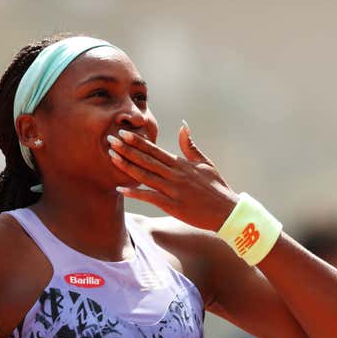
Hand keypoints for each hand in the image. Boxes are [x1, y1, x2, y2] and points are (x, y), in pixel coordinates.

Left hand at [108, 122, 239, 230]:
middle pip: (146, 160)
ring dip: (127, 166)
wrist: (226, 211)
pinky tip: (121, 189)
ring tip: (112, 157)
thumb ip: (190, 146)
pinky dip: (135, 193)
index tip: (123, 133)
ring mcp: (173, 190)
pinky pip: (150, 197)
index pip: (155, 150)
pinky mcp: (172, 205)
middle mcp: (175, 174)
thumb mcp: (205, 163)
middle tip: (110, 140)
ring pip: (145, 176)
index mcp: (181, 164)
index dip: (138, 142)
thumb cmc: (216, 187)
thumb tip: (183, 126)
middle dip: (127, 149)